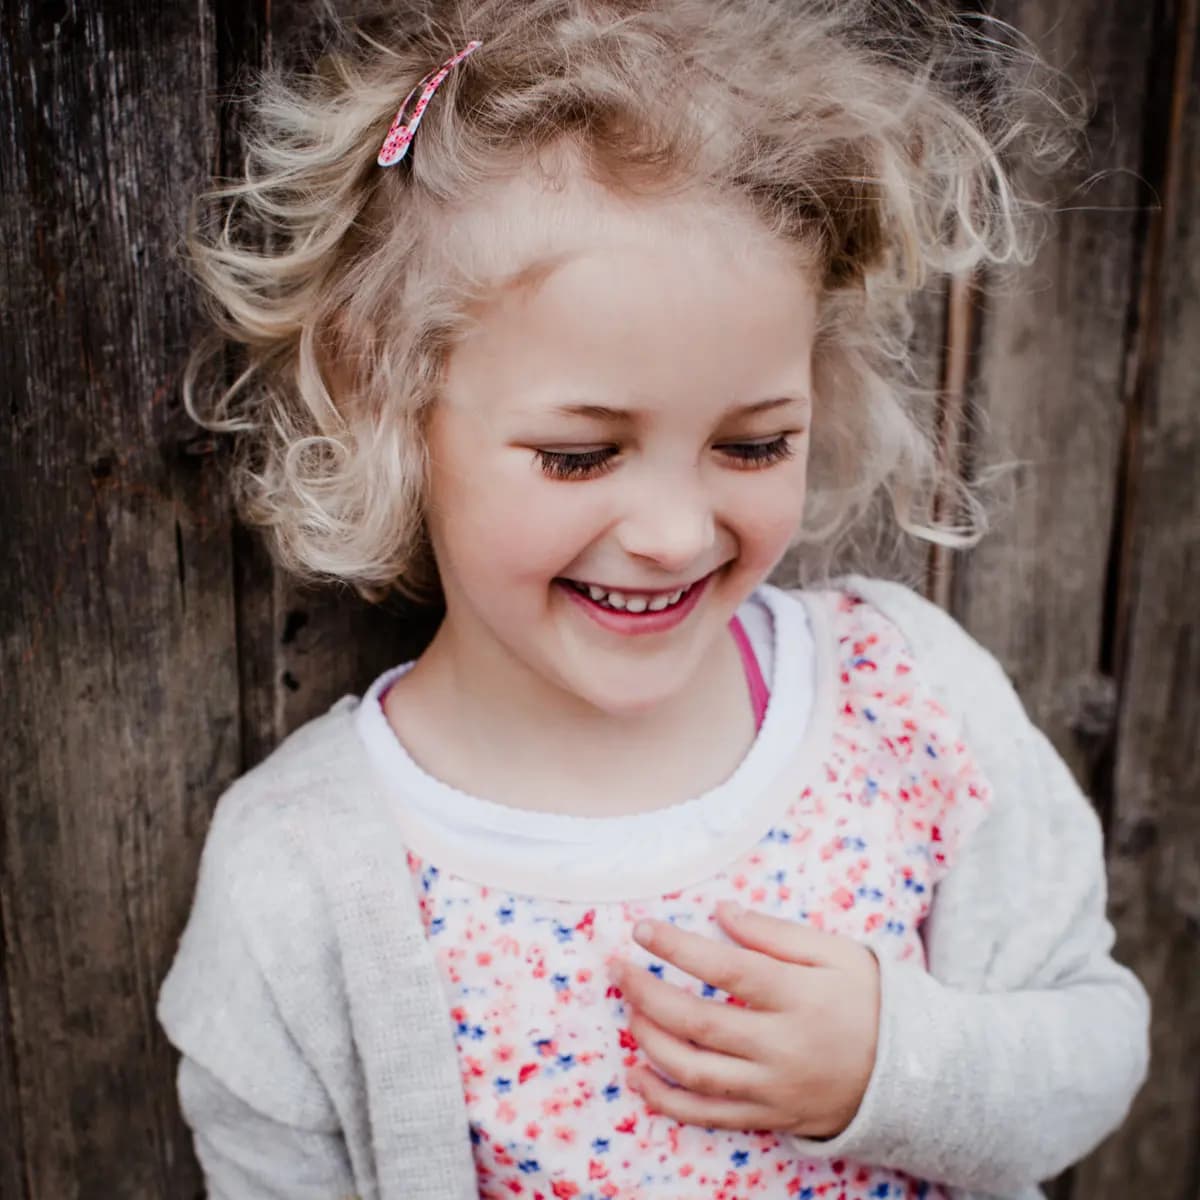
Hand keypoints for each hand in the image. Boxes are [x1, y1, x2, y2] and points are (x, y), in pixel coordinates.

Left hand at [609, 901, 879, 1138]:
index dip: (676, 948)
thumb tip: (720, 912)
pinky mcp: (769, 1117)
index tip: (642, 929)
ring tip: (629, 1010)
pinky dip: (665, 1100)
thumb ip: (774, 933)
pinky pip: (707, 1116)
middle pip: (697, 1022)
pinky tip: (637, 1075)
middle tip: (618, 968)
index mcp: (798, 997)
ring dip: (650, 1040)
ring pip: (694, 1071)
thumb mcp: (835, 952)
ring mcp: (773, 1089)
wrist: (914, 1073)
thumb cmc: (870, 999)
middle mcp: (781, 1047)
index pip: (724, 970)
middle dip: (647, 992)